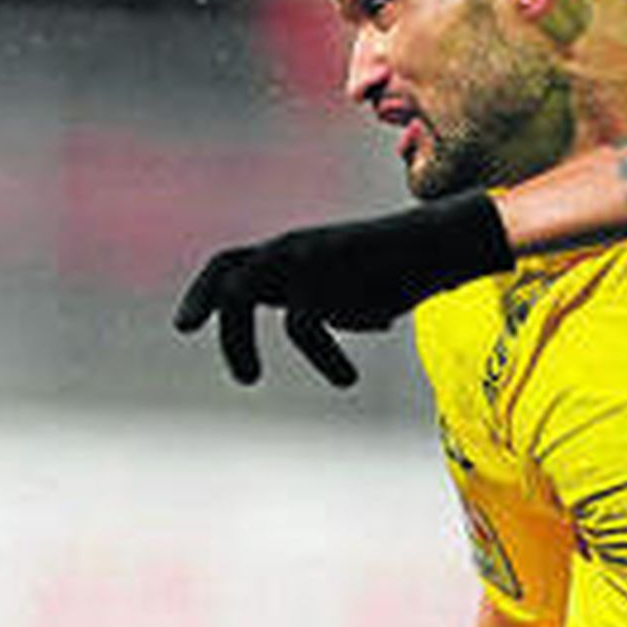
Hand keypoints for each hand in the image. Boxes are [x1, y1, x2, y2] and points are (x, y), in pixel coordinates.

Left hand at [173, 191, 512, 385]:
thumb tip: (340, 320)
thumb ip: (335, 300)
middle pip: (226, 273)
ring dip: (238, 341)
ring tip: (248, 379)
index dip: (202, 292)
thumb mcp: (356, 290)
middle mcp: (289, 249)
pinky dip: (322, 357)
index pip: (229, 264)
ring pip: (243, 294)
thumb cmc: (401, 271)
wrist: (441, 247)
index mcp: (290, 255)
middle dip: (201, 304)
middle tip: (188, 337)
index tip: (186, 326)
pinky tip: (346, 379)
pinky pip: (302, 322)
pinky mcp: (327, 269)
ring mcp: (305, 255)